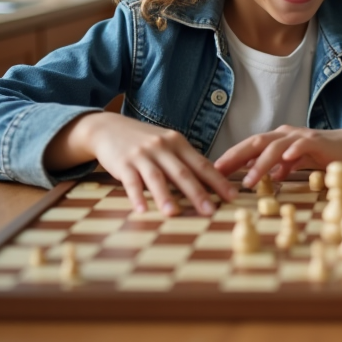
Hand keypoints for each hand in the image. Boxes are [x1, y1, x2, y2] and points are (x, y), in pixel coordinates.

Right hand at [44, 113, 236, 216]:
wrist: (109, 128)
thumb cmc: (144, 141)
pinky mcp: (123, 163)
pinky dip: (136, 196)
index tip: (232, 196)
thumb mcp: (167, 145)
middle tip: (210, 210)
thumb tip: (210, 180)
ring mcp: (142, 154)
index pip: (202, 164)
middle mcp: (162, 147)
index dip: (218, 181)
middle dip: (198, 193)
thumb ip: (184, 160)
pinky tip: (142, 209)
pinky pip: (131, 182)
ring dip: (166, 197)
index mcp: (178, 143)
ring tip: (174, 213)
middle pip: (183, 172)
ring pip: (157, 177)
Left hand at [213, 121, 341, 188]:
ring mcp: (301, 137)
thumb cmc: (325, 155)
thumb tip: (267, 177)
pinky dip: (292, 154)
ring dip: (260, 164)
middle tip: (217, 172)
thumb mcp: (298, 163)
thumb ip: (282, 168)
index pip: (250, 147)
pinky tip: (283, 164)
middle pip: (255, 142)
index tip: (213, 171)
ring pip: (275, 147)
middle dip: (235, 157)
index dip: (231, 158)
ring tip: (248, 181)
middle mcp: (286, 135)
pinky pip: (302, 146)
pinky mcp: (317, 142)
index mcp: (279, 140)